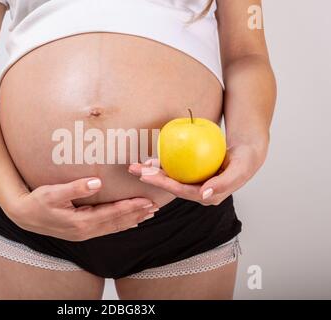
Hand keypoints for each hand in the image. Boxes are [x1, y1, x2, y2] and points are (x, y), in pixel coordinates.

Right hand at [5, 178, 158, 240]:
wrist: (24, 216)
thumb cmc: (37, 202)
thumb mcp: (53, 193)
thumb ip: (75, 188)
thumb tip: (97, 183)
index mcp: (81, 222)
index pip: (113, 214)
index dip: (131, 207)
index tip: (147, 201)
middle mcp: (86, 230)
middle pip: (117, 222)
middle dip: (137, 214)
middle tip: (156, 207)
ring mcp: (84, 233)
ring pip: (114, 227)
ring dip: (132, 220)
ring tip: (148, 215)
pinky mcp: (81, 231)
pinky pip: (106, 229)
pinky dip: (120, 225)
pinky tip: (128, 223)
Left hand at [128, 143, 266, 205]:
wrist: (246, 153)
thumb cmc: (245, 161)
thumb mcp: (239, 170)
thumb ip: (224, 184)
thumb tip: (204, 195)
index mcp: (207, 196)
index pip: (181, 191)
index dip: (164, 184)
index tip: (149, 175)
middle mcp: (197, 192)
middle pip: (170, 186)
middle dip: (151, 179)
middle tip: (135, 169)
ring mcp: (193, 184)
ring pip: (169, 179)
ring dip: (152, 173)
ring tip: (135, 166)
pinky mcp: (191, 176)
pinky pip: (174, 171)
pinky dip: (162, 165)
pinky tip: (150, 159)